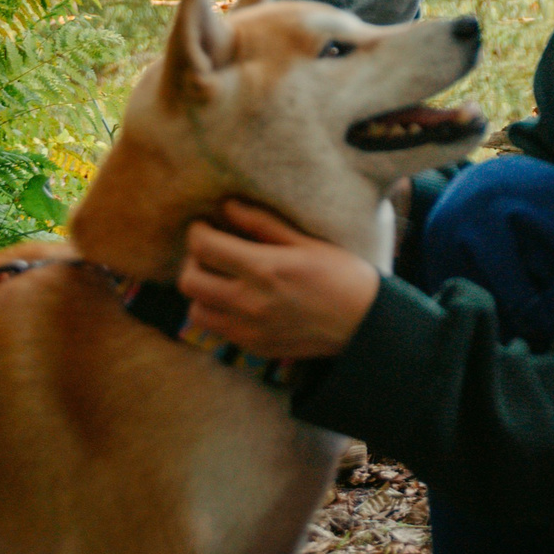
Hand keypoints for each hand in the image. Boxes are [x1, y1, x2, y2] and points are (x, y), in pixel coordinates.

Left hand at [179, 199, 381, 359]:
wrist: (363, 323)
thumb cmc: (341, 274)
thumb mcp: (306, 241)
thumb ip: (262, 224)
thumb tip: (228, 206)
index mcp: (264, 269)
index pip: (204, 247)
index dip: (198, 231)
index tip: (205, 225)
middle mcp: (250, 302)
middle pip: (189, 280)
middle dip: (192, 259)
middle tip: (209, 250)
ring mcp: (248, 330)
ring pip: (195, 310)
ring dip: (201, 291)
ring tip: (220, 278)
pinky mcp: (253, 347)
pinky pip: (217, 330)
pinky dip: (218, 312)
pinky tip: (238, 299)